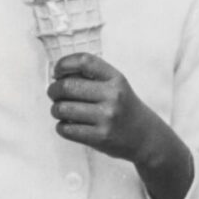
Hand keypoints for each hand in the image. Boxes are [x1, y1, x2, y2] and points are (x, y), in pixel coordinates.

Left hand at [47, 53, 162, 163]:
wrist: (145, 136)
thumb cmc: (123, 106)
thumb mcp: (115, 85)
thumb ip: (92, 76)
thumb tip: (57, 75)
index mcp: (115, 78)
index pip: (85, 61)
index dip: (64, 63)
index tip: (57, 71)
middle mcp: (113, 96)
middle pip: (68, 86)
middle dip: (53, 89)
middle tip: (53, 93)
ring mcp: (107, 117)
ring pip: (63, 109)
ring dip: (55, 109)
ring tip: (59, 110)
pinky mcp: (100, 137)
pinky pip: (67, 129)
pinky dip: (61, 127)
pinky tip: (66, 125)